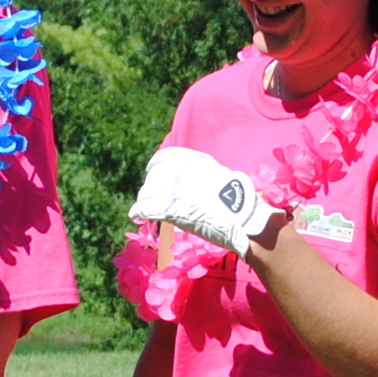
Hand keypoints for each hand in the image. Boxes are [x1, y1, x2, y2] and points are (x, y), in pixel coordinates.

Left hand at [129, 144, 276, 254]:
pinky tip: (135, 215)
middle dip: (152, 187)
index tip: (153, 172)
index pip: (163, 158)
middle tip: (152, 197)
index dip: (155, 167)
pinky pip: (144, 208)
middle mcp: (180, 171)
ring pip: (146, 192)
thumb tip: (191, 181)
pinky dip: (138, 211)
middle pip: (154, 177)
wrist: (242, 218)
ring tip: (146, 209)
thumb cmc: (238, 201)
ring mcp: (173, 189)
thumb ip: (200, 175)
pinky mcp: (168, 209)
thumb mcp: (219, 176)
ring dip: (145, 200)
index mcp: (193, 161)